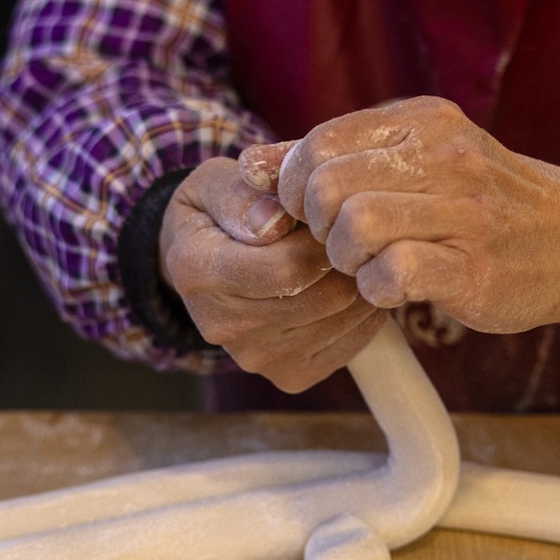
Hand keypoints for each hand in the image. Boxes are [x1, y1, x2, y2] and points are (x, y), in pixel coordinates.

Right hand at [159, 157, 388, 391]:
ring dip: (360, 283)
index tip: (334, 212)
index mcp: (197, 272)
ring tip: (352, 255)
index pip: (286, 266)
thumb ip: (240, 195)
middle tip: (354, 233)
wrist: (205, 265)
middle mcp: (222, 326)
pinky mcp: (289, 376)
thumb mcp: (214, 183)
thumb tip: (274, 222)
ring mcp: (256, 358)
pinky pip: (351, 343)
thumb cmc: (220, 213)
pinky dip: (363, 312)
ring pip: (341, 319)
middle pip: (322, 297)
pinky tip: (349, 284)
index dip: (325, 236)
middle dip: (348, 259)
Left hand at [241, 97, 559, 331]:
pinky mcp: (473, 267)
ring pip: (355, 226)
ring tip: (364, 265)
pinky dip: (376, 288)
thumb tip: (248, 165)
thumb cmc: (478, 202)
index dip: (295, 187)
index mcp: (421, 121)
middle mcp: (444, 156)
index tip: (313, 213)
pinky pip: (392, 273)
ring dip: (343, 259)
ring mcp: (463, 212)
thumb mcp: (410, 160)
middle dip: (317, 226)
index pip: (318, 143)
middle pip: (327, 186)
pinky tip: (391, 288)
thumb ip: (328, 158)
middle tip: (340, 244)